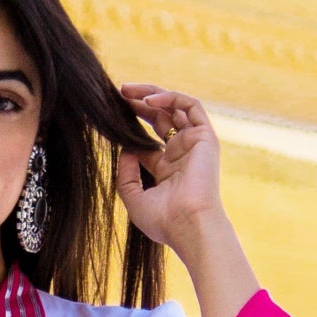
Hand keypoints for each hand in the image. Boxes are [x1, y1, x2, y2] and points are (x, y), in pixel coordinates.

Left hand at [114, 89, 225, 255]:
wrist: (189, 225)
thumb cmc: (164, 221)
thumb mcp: (134, 199)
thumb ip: (126, 175)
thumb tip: (125, 149)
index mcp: (167, 170)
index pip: (148, 141)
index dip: (130, 127)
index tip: (111, 119)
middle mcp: (182, 154)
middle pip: (160, 119)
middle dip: (139, 104)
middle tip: (119, 94)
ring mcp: (194, 144)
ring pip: (174, 107)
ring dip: (151, 94)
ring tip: (127, 91)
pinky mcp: (205, 136)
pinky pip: (189, 106)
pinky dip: (169, 98)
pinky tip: (148, 101)